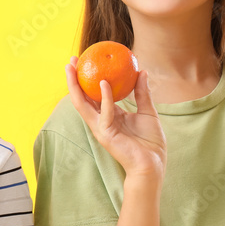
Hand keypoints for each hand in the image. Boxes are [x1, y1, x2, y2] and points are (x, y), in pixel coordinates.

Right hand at [66, 58, 165, 178]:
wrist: (153, 164)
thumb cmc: (151, 142)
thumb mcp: (148, 112)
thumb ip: (142, 93)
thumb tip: (142, 71)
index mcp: (110, 116)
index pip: (93, 95)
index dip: (87, 80)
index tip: (86, 62)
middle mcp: (101, 121)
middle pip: (81, 98)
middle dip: (73, 80)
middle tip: (71, 61)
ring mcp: (101, 128)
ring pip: (82, 105)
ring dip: (75, 86)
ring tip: (72, 68)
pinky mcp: (106, 135)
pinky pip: (104, 113)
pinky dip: (104, 97)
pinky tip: (105, 82)